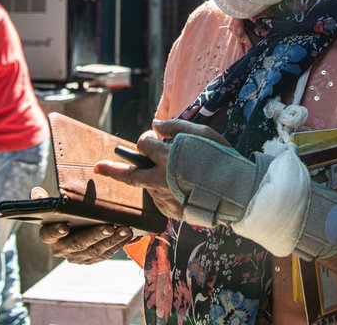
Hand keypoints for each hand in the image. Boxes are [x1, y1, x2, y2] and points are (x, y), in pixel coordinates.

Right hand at [30, 187, 132, 263]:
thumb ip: (44, 200)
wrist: (73, 225)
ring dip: (112, 240)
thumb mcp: (53, 205)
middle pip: (79, 244)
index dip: (55, 231)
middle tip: (109, 226)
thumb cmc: (63, 212)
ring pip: (96, 250)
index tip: (64, 226)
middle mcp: (62, 249)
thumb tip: (36, 194)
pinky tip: (129, 235)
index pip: (49, 235)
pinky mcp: (92, 258)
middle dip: (95, 235)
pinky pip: (106, 253)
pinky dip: (119, 244)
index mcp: (49, 235)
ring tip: (125, 229)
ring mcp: (78, 256)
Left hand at [93, 119, 230, 219]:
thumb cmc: (223, 158)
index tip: (153, 138)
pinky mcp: (172, 213)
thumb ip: (176, 126)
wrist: (239, 192)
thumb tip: (155, 124)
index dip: (147, 138)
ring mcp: (166, 198)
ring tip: (176, 175)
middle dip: (112, 170)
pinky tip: (182, 189)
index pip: (144, 144)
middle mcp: (161, 179)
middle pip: (130, 175)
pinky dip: (165, 193)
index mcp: (167, 157)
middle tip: (97, 167)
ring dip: (152, 178)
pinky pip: (162, 201)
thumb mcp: (203, 133)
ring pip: (148, 187)